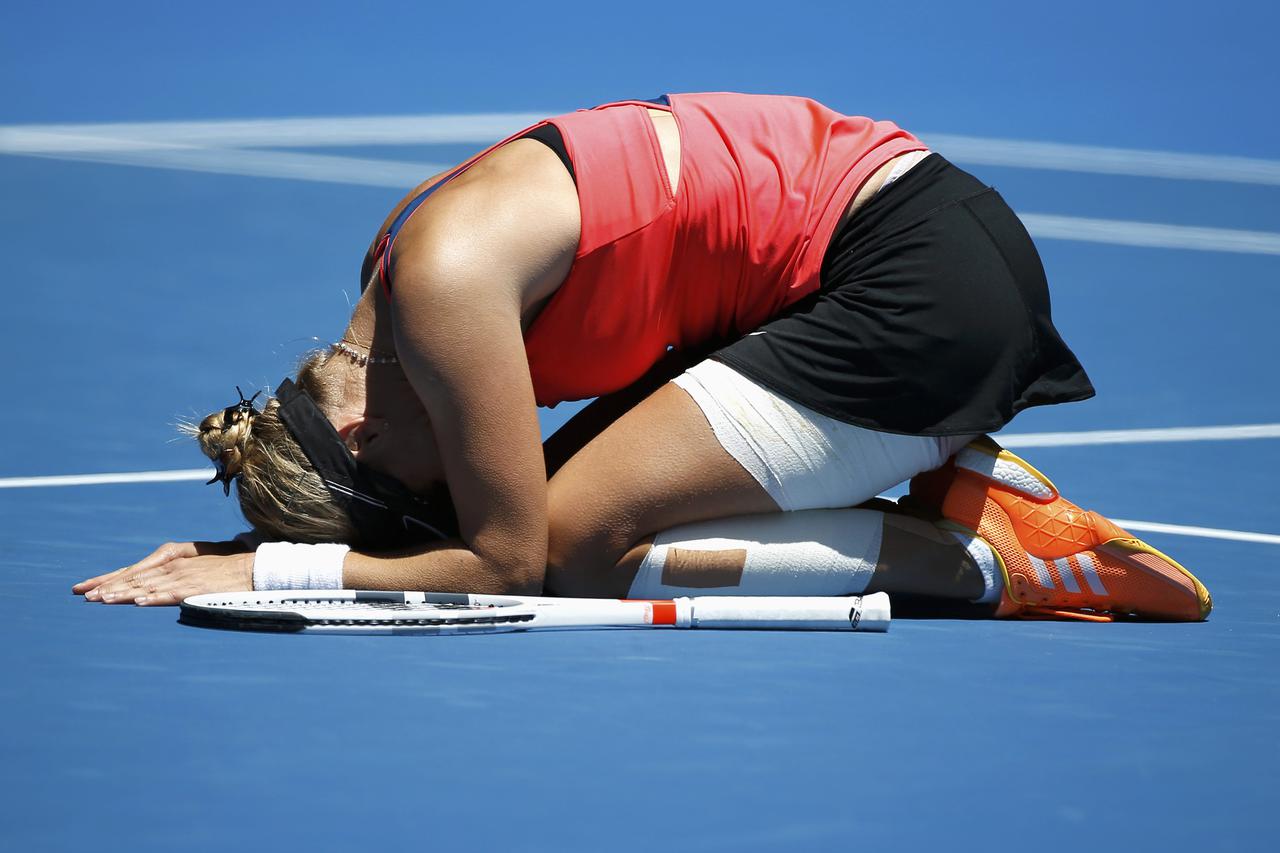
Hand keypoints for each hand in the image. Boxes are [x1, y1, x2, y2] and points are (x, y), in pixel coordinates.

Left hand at [73, 541, 253, 605]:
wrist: (255, 568)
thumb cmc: (226, 569)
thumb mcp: (195, 568)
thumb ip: (173, 576)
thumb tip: (150, 589)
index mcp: (171, 561)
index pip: (132, 570)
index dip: (107, 578)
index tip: (83, 588)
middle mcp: (173, 567)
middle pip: (134, 578)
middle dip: (108, 587)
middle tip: (85, 596)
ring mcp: (184, 577)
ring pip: (148, 586)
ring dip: (125, 593)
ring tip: (103, 599)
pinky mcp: (198, 588)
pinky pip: (173, 593)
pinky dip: (157, 597)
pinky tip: (142, 602)